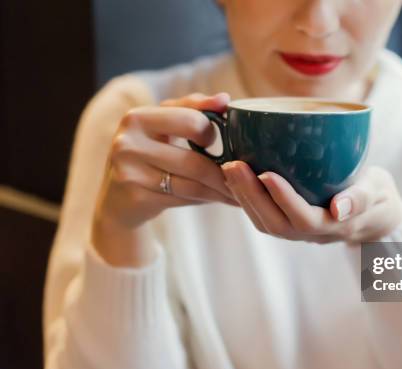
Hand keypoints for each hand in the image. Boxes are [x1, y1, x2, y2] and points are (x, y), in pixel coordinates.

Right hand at [92, 92, 237, 265]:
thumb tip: (224, 99)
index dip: (212, 132)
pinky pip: (184, 198)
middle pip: (194, 160)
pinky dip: (207, 199)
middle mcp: (128, 143)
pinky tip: (222, 199)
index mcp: (137, 117)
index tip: (224, 140)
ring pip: (192, 184)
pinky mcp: (136, 197)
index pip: (190, 120)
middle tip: (247, 175)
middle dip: (226, 172)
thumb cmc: (149, 156)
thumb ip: (192, 108)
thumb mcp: (162, 127)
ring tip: (242, 191)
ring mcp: (129, 173)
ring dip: (222, 190)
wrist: (118, 200)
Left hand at [221, 161, 401, 243]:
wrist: (377, 217)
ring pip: (265, 223)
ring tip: (229, 168)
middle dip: (251, 196)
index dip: (283, 199)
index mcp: (335, 227)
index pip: (303, 219)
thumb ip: (361, 197)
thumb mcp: (379, 192)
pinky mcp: (290, 223)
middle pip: (275, 224)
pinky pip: (264, 217)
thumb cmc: (379, 198)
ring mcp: (299, 231)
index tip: (266, 173)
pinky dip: (246, 199)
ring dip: (243, 197)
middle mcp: (312, 234)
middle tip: (233, 165)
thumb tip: (338, 208)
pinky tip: (235, 177)